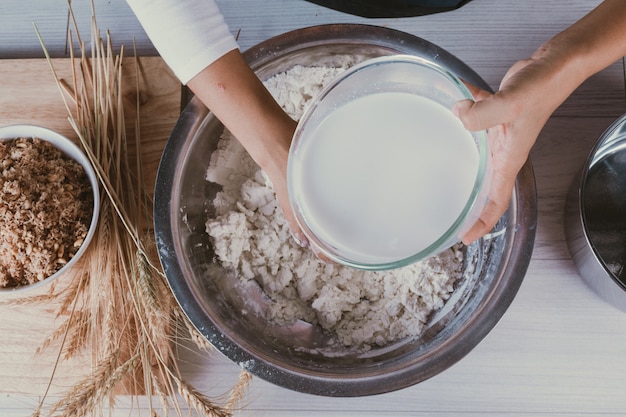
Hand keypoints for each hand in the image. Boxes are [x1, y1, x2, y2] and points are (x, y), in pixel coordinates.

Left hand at [453, 50, 568, 242]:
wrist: (553, 66)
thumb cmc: (542, 89)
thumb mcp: (511, 104)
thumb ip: (482, 113)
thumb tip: (457, 115)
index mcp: (509, 159)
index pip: (496, 201)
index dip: (482, 223)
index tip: (465, 237)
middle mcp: (502, 151)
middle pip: (482, 185)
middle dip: (466, 201)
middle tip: (444, 212)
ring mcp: (496, 133)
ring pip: (472, 154)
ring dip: (456, 158)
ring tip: (433, 167)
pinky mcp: (491, 114)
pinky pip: (470, 117)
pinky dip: (458, 112)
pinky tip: (445, 103)